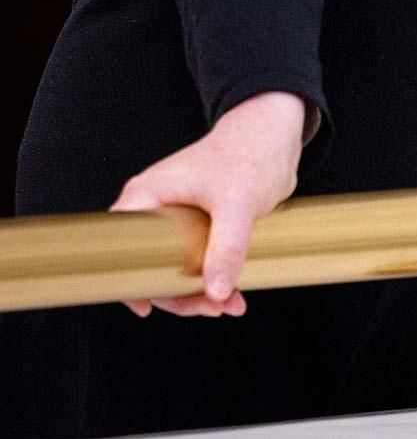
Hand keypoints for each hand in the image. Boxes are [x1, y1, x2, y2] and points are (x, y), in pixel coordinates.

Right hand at [108, 91, 306, 317]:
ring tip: (229, 304)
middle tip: (210, 306)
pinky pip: (198, 263)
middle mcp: (158, 208)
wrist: (276, 131)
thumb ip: (227, 246)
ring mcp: (179, 219)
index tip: (146, 305)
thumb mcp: (237, 201)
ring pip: (175, 271)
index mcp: (149, 195)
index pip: (119, 246)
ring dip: (201, 294)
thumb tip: (216, 291)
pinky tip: (233, 294)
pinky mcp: (201, 226)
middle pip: (150, 267)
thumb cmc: (250, 149)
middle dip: (179, 294)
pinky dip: (213, 281)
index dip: (126, 279)